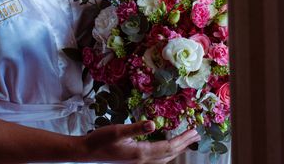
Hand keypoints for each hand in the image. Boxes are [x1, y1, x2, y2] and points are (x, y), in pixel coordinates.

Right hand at [79, 120, 199, 162]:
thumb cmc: (100, 140)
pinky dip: (166, 152)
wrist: (87, 152)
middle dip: (184, 144)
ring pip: (164, 158)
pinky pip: (157, 158)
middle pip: (169, 153)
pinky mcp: (135, 161)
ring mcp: (139, 162)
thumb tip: (152, 124)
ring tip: (186, 141)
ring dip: (177, 149)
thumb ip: (136, 128)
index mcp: (141, 153)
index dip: (182, 140)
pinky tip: (167, 148)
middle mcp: (142, 160)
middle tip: (196, 135)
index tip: (194, 132)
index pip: (168, 147)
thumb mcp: (118, 130)